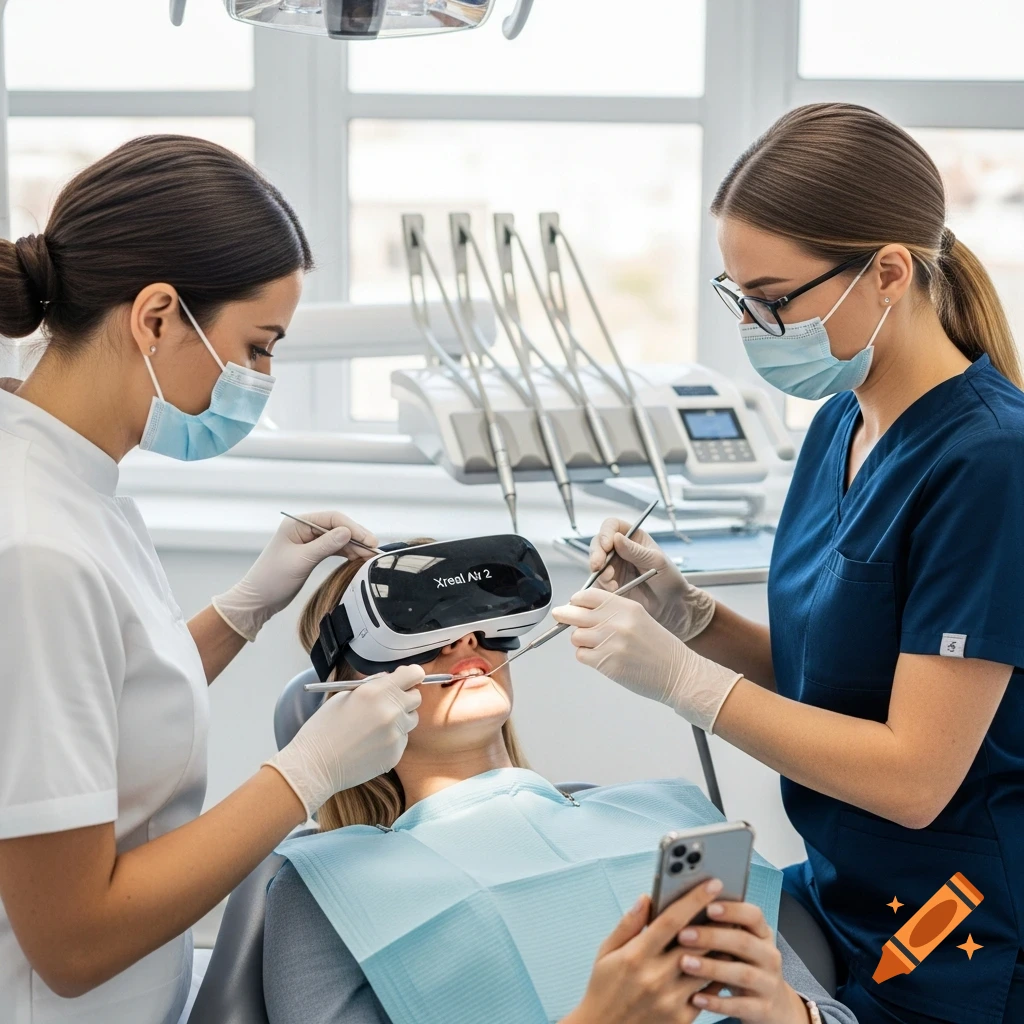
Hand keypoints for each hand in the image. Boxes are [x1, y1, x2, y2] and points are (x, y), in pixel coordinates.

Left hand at [212, 511, 378, 640]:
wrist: (257, 600)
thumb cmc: (273, 579)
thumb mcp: (301, 561)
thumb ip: (325, 545)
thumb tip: (348, 532)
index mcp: (297, 524)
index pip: (332, 519)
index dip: (353, 528)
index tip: (369, 541)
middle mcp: (303, 528)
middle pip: (337, 527)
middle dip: (356, 537)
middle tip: (374, 549)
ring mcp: (307, 541)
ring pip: (337, 538)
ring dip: (353, 546)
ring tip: (370, 556)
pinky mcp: (310, 553)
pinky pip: (333, 548)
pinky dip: (346, 553)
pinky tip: (358, 558)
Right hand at [264, 664, 422, 816]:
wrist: (315, 764)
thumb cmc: (324, 728)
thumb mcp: (344, 695)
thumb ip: (373, 685)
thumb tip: (391, 679)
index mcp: (377, 691)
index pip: (414, 674)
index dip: (411, 675)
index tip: (406, 679)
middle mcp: (391, 711)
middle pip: (416, 697)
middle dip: (405, 697)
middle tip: (389, 703)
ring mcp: (395, 734)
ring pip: (411, 720)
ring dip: (400, 719)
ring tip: (375, 726)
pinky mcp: (396, 754)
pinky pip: (402, 739)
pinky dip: (392, 739)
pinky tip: (371, 743)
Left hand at [551, 590, 740, 733]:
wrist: (678, 672)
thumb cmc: (660, 647)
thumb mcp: (639, 617)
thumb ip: (612, 611)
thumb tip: (580, 609)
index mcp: (626, 607)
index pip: (588, 595)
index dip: (576, 600)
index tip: (573, 604)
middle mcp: (616, 622)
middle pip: (574, 613)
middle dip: (565, 616)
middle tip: (561, 616)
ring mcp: (610, 643)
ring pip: (576, 636)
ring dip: (580, 640)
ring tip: (596, 644)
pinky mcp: (607, 663)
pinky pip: (582, 655)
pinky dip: (587, 656)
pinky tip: (601, 657)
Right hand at [567, 879, 729, 1023]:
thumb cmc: (604, 988)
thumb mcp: (606, 953)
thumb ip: (628, 924)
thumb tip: (646, 898)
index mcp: (636, 956)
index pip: (672, 920)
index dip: (694, 899)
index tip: (712, 883)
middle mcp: (656, 977)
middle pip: (697, 942)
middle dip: (716, 920)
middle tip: (730, 903)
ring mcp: (671, 1000)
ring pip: (708, 967)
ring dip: (721, 946)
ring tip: (731, 929)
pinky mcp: (682, 1019)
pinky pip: (708, 992)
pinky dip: (717, 973)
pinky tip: (721, 961)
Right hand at [589, 517, 714, 641]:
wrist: (671, 605)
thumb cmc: (669, 578)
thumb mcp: (656, 561)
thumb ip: (636, 551)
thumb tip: (616, 538)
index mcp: (632, 537)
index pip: (612, 526)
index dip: (606, 533)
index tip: (607, 545)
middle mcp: (619, 550)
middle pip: (598, 544)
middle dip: (596, 554)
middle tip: (598, 565)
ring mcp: (613, 567)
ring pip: (595, 563)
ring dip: (600, 572)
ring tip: (612, 581)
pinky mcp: (609, 584)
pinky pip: (598, 582)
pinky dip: (602, 585)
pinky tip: (614, 589)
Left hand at [678, 900, 810, 1023]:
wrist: (775, 1004)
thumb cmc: (744, 964)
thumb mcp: (741, 944)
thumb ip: (721, 928)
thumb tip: (684, 908)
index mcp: (763, 934)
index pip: (753, 915)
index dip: (732, 910)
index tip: (707, 906)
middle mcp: (770, 957)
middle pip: (744, 942)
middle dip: (712, 937)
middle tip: (683, 935)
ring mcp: (769, 984)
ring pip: (742, 974)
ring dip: (711, 968)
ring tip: (685, 963)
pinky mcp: (763, 1009)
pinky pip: (740, 1006)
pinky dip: (717, 1002)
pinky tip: (696, 997)